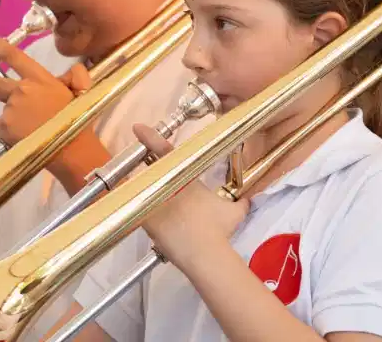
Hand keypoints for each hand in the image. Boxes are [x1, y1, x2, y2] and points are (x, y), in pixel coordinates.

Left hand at [0, 36, 90, 146]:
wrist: (72, 149)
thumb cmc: (78, 119)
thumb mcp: (82, 90)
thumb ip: (74, 75)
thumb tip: (66, 74)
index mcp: (39, 79)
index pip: (16, 58)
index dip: (0, 48)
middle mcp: (21, 90)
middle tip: (13, 100)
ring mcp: (10, 110)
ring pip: (3, 110)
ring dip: (13, 116)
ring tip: (31, 127)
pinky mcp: (3, 128)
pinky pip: (2, 128)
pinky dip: (11, 132)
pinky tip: (27, 137)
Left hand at [135, 124, 249, 269]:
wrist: (205, 253)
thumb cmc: (220, 229)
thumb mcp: (235, 212)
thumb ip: (240, 203)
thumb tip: (247, 200)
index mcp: (186, 178)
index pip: (165, 152)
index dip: (150, 137)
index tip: (138, 127)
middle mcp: (167, 187)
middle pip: (150, 170)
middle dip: (146, 167)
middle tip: (144, 168)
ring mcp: (154, 203)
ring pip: (140, 189)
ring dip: (140, 190)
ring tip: (143, 197)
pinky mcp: (145, 221)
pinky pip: (135, 210)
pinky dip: (135, 210)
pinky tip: (135, 215)